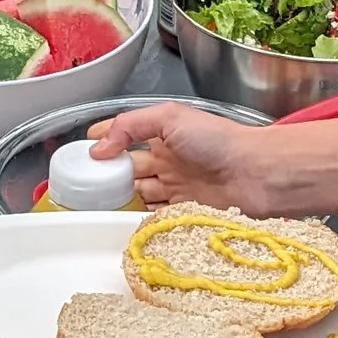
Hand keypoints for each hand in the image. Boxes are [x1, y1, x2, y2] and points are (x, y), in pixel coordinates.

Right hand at [87, 101, 270, 209]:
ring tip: (96, 204)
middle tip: (83, 183)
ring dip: (120, 198)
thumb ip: (130, 125)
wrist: (257, 174)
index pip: (125, 135)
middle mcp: (168, 160)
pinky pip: (154, 216)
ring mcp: (176, 187)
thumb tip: (98, 146)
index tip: (80, 152)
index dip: (103, 142)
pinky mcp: (184, 212)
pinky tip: (124, 219)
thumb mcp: (170, 117)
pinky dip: (139, 217)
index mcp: (163, 133)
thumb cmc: (220, 140)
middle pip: (127, 168)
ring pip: (138, 194)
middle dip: (106, 174)